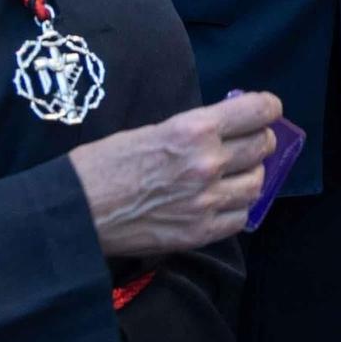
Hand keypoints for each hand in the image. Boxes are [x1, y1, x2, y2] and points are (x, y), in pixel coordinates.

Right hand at [66, 90, 280, 255]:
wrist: (72, 212)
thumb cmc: (101, 165)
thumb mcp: (151, 130)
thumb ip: (193, 129)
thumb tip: (224, 128)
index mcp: (194, 129)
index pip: (258, 111)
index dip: (268, 108)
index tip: (267, 111)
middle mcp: (207, 163)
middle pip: (263, 146)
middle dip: (259, 140)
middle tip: (248, 143)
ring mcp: (206, 200)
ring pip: (257, 182)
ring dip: (251, 175)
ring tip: (235, 174)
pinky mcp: (200, 232)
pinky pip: (241, 217)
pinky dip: (237, 208)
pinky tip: (222, 202)